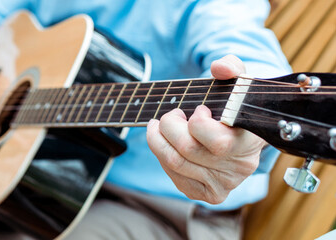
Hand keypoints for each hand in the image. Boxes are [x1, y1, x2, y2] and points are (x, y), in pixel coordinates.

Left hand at [146, 55, 266, 203]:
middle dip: (169, 126)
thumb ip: (231, 67)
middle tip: (172, 114)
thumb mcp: (238, 81)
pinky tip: (168, 143)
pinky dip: (163, 156)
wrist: (244, 131)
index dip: (197, 122)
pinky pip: (174, 176)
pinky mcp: (208, 194)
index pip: (217, 141)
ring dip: (158, 140)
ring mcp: (224, 184)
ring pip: (174, 163)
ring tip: (159, 125)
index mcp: (251, 141)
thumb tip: (219, 67)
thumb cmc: (236, 104)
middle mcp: (240, 168)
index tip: (198, 109)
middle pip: (186, 150)